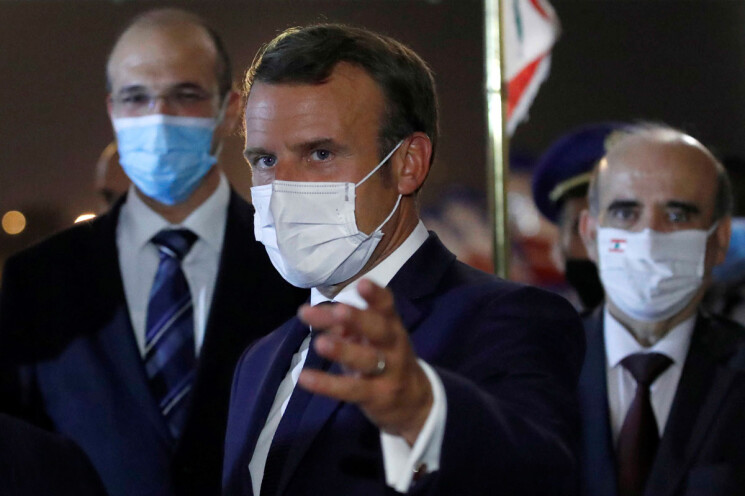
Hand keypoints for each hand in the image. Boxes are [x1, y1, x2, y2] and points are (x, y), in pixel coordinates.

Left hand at [297, 278, 432, 444]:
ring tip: (320, 343)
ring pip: (367, 360)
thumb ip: (341, 324)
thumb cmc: (384, 359)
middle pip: (379, 330)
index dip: (376, 295)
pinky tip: (304, 378)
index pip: (387, 306)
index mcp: (391, 325)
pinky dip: (326, 384)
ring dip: (343, 350)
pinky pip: (350, 389)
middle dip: (359, 319)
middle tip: (339, 310)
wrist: (413, 401)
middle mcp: (393, 346)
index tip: (362, 283)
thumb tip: (310, 312)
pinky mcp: (376, 396)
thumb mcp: (368, 338)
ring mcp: (387, 372)